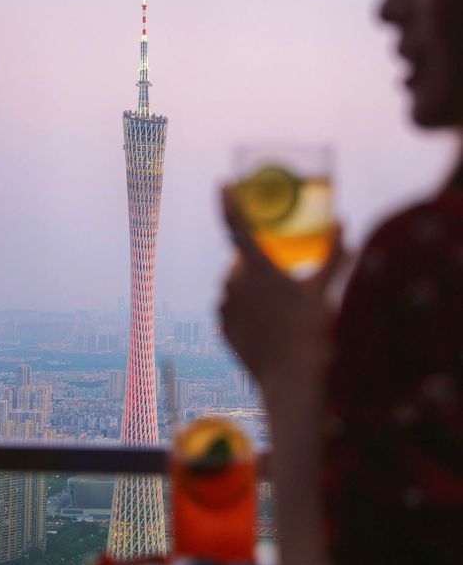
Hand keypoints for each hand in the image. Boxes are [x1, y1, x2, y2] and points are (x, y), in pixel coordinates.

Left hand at [219, 186, 341, 396]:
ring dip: (249, 286)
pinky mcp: (222, 327)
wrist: (291, 380)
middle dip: (257, 262)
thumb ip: (332, 255)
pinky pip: (229, 307)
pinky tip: (263, 322)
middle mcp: (234, 283)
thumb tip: (343, 224)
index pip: (236, 225)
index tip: (223, 184)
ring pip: (234, 284)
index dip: (227, 201)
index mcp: (257, 268)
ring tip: (276, 307)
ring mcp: (224, 307)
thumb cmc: (310, 332)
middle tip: (281, 279)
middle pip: (241, 260)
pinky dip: (242, 307)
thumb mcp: (322, 290)